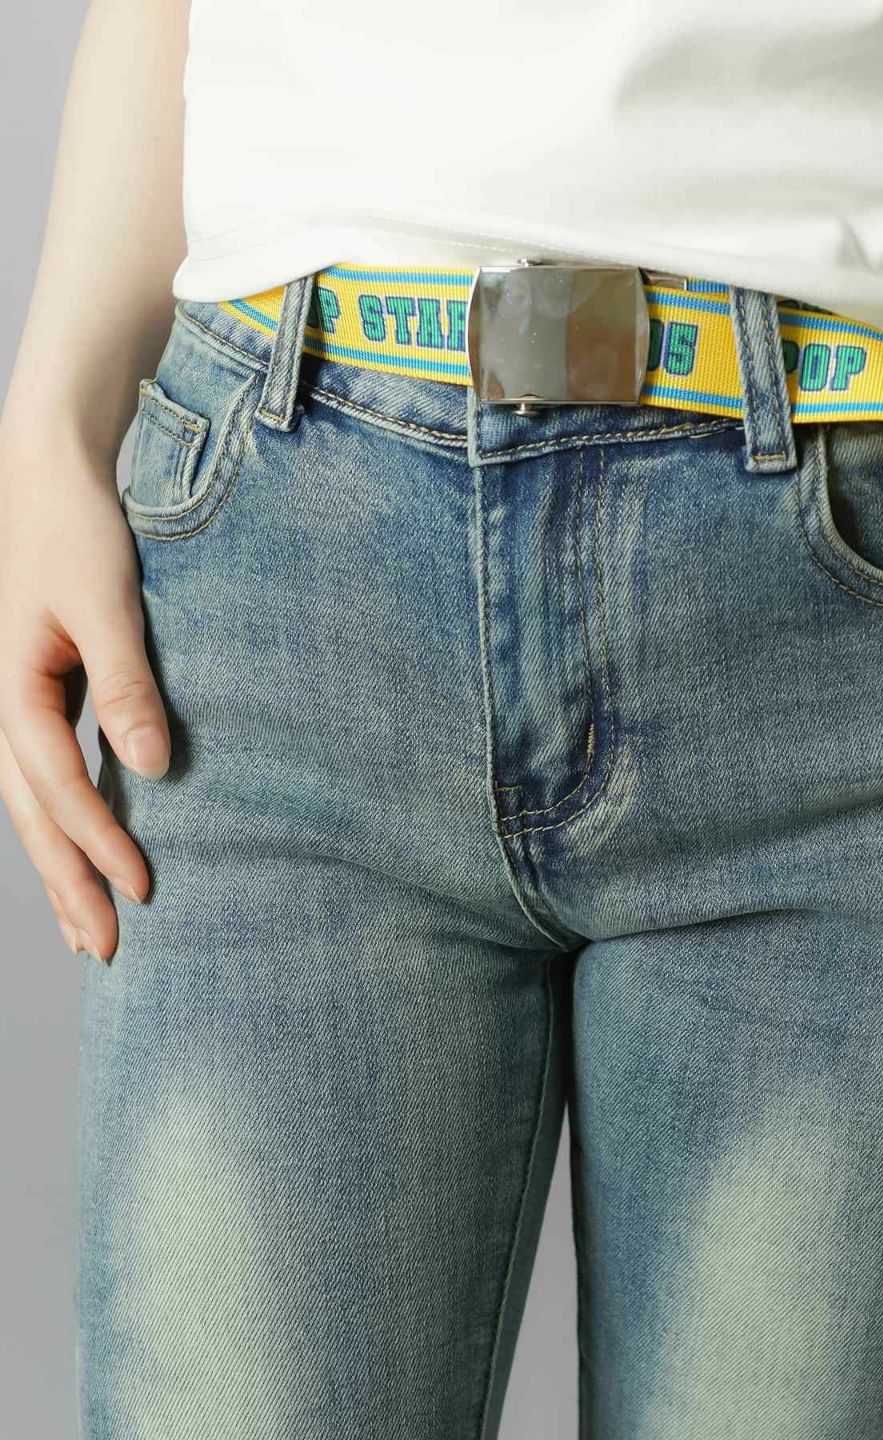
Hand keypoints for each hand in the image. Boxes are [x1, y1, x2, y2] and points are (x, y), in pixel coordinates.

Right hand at [0, 431, 169, 962]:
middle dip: (67, 883)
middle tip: (106, 950)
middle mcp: (3, 704)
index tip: (144, 889)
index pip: (58, 787)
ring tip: (86, 928)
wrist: (49, 471)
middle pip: (32, 815)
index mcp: (11, 688)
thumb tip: (152, 767)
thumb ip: (127, 684)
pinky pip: (45, 773)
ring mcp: (15, 701)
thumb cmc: (76, 529)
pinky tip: (86, 850)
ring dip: (60, 865)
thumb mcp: (106, 604)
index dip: (99, 842)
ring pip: (31, 804)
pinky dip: (64, 821)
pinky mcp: (37, 691)